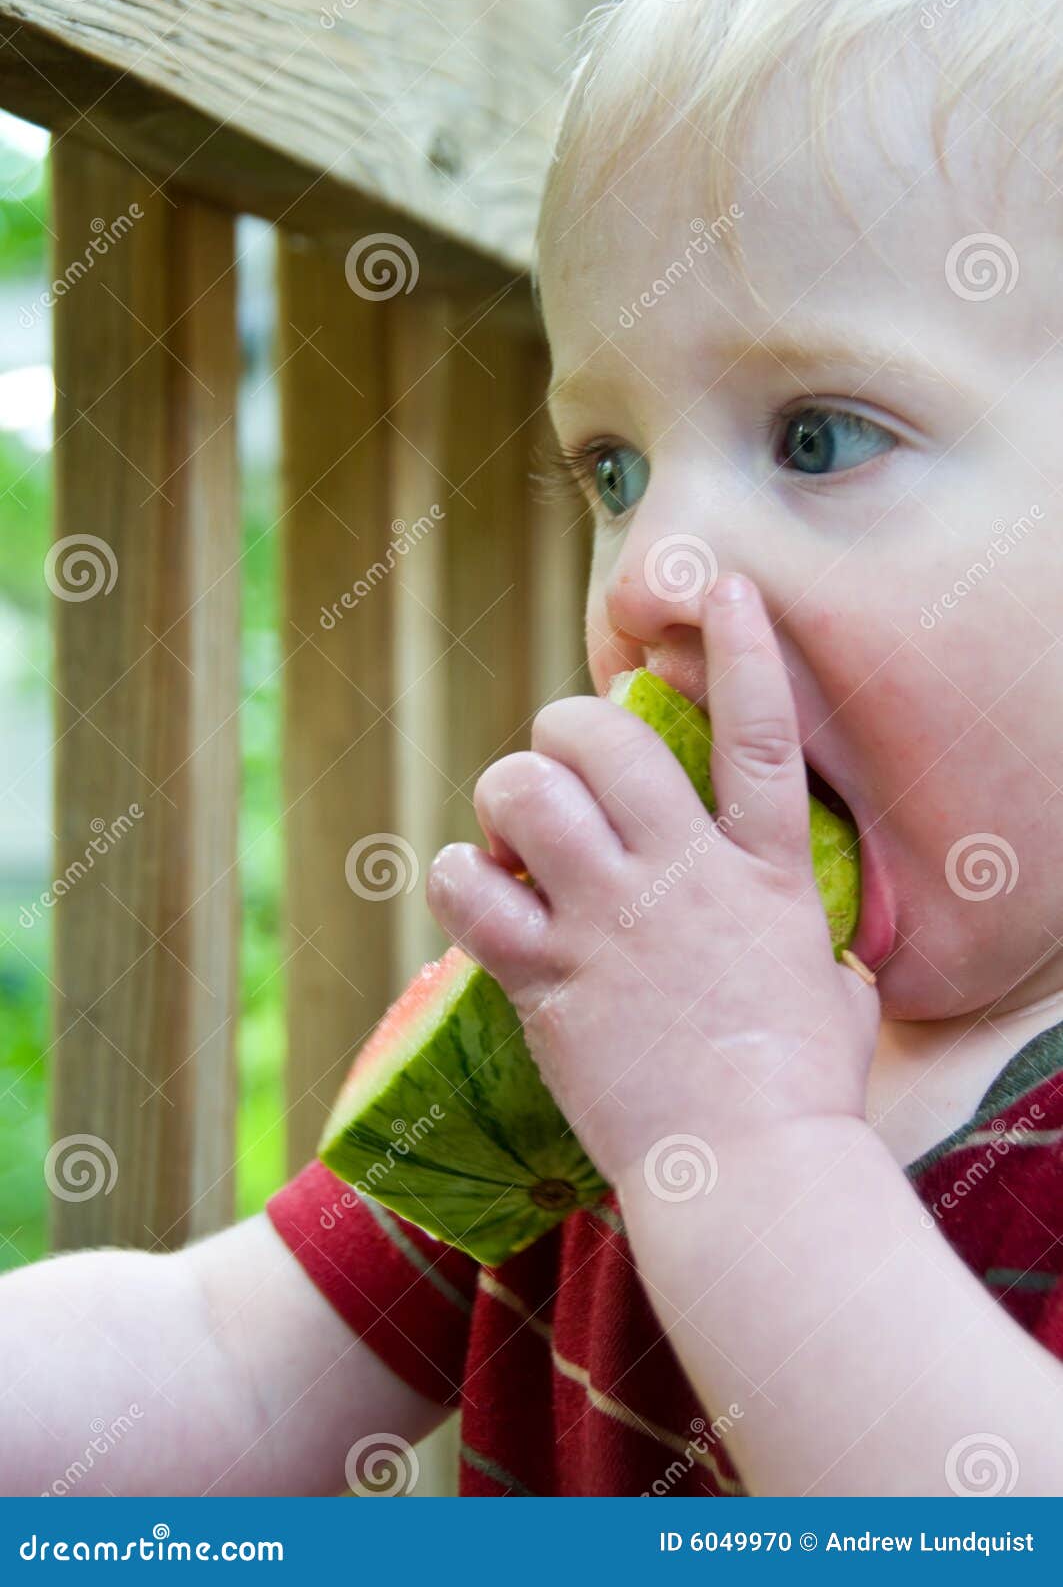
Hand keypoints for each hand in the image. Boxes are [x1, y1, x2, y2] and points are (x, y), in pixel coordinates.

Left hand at [426, 572, 880, 1187]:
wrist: (747, 1173)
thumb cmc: (802, 1096)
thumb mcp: (837, 997)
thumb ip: (821, 953)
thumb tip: (827, 963)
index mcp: (767, 871)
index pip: (758, 733)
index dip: (741, 648)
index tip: (717, 589)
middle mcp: (685, 875)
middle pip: (603, 737)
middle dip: (564, 728)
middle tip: (557, 768)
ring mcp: (612, 921)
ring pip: (526, 793)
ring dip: (505, 795)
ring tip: (509, 832)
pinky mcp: (548, 976)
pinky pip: (471, 892)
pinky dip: (455, 878)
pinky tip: (469, 888)